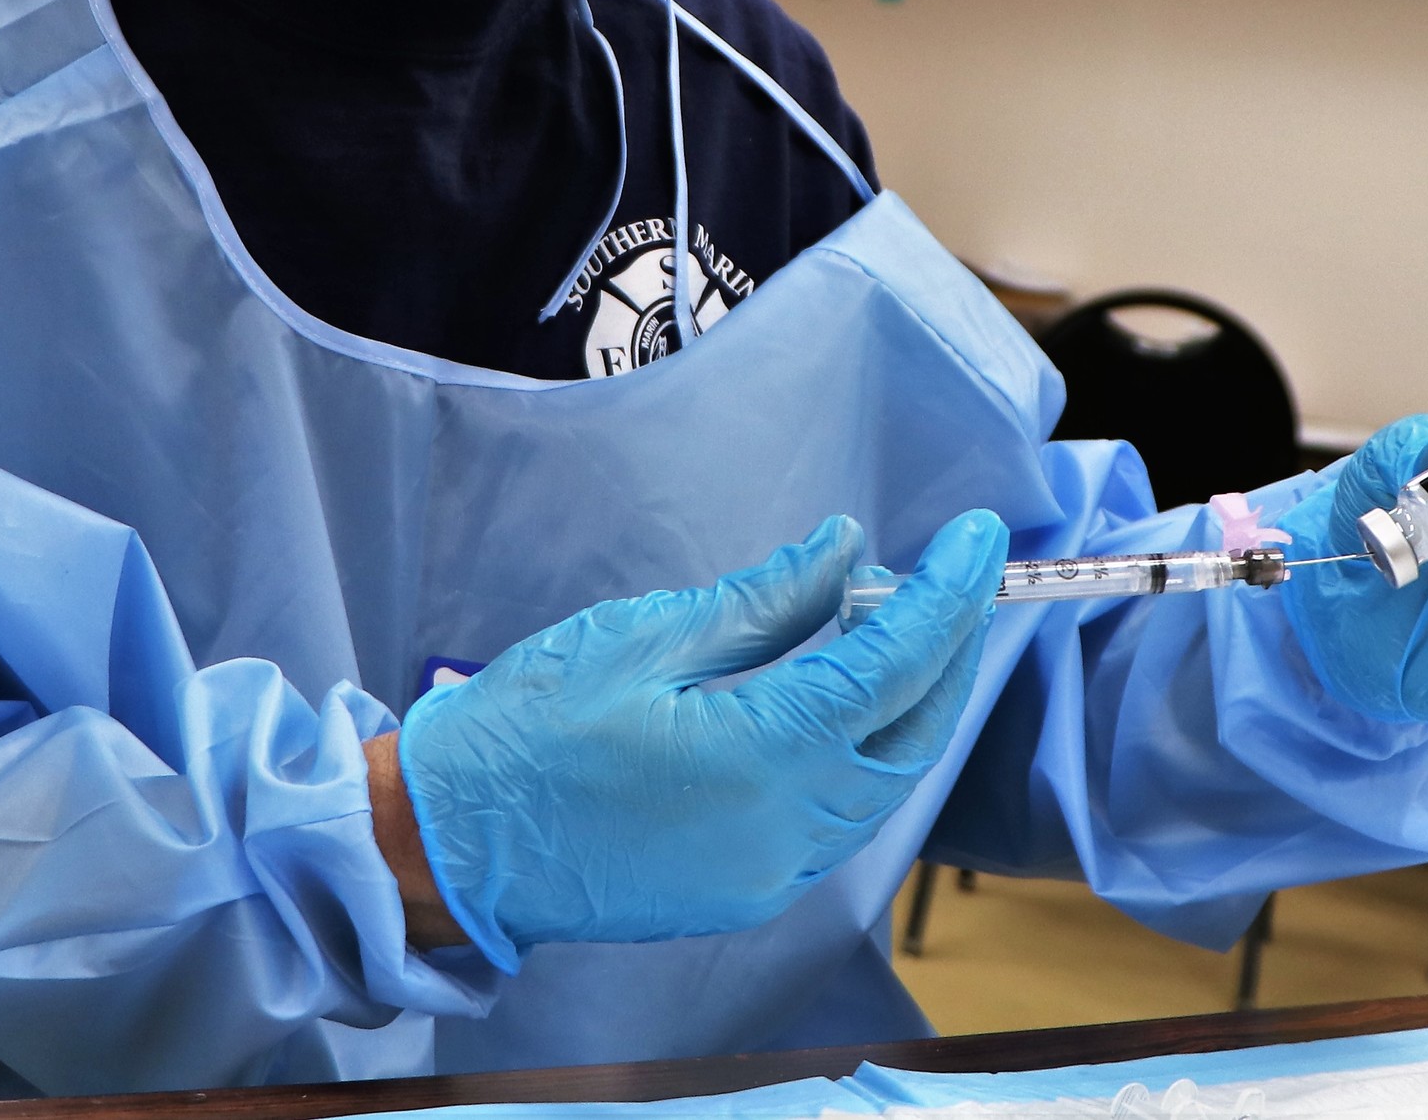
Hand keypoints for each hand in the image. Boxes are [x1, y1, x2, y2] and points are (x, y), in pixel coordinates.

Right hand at [396, 508, 1007, 968]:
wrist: (447, 843)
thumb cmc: (530, 729)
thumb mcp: (648, 635)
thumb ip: (766, 600)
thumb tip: (846, 552)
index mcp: (761, 756)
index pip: (896, 665)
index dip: (949, 594)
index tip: (979, 536)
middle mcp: (786, 829)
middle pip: (916, 732)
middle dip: (953, 649)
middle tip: (961, 574)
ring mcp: (770, 873)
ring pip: (887, 781)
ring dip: (912, 701)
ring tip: (901, 620)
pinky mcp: (748, 890)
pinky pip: (842, 816)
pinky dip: (866, 749)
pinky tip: (845, 694)